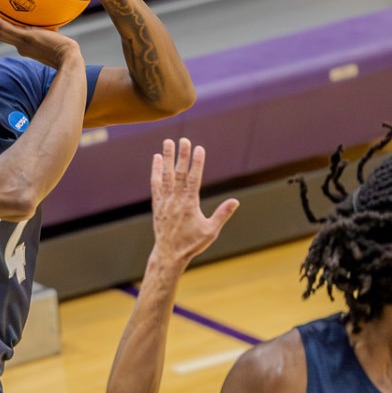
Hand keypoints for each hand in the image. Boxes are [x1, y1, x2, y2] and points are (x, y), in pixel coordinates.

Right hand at [0, 11, 80, 69]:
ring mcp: (22, 42)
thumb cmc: (63, 49)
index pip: (7, 36)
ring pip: (0, 33)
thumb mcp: (51, 39)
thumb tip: (51, 24)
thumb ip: (46, 32)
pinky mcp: (27, 38)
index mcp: (23, 46)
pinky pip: (10, 30)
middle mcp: (20, 45)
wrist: (67, 57)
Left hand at [148, 139, 237, 270]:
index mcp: (189, 204)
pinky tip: (156, 158)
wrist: (169, 254)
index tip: (199, 148)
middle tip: (183, 139)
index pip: (193, 179)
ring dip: (167, 158)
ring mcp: (165, 201)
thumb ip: (222, 214)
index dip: (196, 163)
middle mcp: (175, 200)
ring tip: (168, 141)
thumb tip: (235, 201)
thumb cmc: (191, 243)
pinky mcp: (157, 204)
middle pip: (179, 173)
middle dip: (181, 155)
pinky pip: (156, 184)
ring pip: (165, 175)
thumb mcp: (210, 231)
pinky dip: (156, 170)